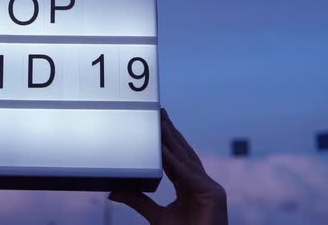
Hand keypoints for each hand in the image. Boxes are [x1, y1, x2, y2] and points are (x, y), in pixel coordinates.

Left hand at [109, 108, 227, 224]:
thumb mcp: (155, 216)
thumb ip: (138, 201)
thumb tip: (113, 192)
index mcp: (191, 187)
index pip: (177, 159)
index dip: (167, 142)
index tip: (157, 124)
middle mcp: (202, 183)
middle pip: (184, 153)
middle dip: (171, 133)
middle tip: (159, 112)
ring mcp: (210, 188)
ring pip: (186, 159)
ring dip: (173, 140)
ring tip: (161, 123)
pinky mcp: (214, 194)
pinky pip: (188, 175)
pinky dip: (174, 162)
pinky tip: (163, 150)